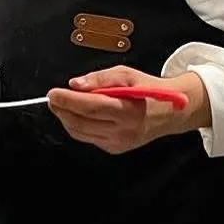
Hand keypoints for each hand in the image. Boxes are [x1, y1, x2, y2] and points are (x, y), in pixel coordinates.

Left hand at [46, 66, 209, 154]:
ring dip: (66, 118)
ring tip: (62, 104)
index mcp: (128, 110)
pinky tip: (78, 115)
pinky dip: (77, 126)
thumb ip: (100, 78)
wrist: (169, 113)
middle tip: (54, 97)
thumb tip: (75, 84)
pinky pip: (87, 137)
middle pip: (81, 122)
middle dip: (62, 109)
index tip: (53, 93)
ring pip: (80, 132)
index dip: (68, 100)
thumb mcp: (127, 75)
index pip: (90, 107)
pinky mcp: (114, 148)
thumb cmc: (148, 90)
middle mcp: (123, 130)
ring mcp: (118, 142)